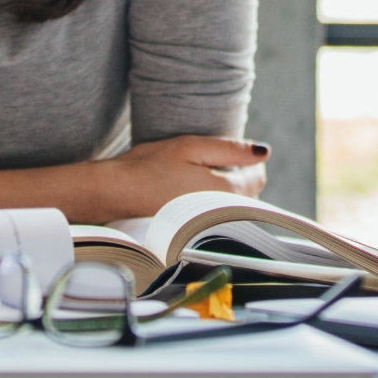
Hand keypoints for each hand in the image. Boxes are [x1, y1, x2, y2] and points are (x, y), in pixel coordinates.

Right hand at [94, 135, 269, 217]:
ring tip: (200, 175)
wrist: (114, 192)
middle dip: (239, 177)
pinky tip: (188, 191)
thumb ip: (230, 149)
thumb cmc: (150, 166)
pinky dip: (209, 203)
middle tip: (215, 161)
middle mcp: (220, 214)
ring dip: (224, 192)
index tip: (234, 153)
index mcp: (225, 192)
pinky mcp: (191, 230)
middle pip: (246, 196)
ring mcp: (205, 225)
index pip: (257, 179)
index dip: (250, 162)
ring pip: (229, 206)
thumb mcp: (192, 147)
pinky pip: (212, 215)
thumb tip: (264, 152)